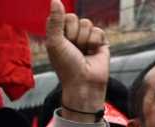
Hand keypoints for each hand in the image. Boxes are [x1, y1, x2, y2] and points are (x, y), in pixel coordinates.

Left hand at [44, 0, 108, 118]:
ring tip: (82, 52)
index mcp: (58, 35)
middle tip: (73, 48)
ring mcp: (85, 38)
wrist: (84, 82)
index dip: (62, 28)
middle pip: (74, 18)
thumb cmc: (66, 66)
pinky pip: (98, 30)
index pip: (61, 17)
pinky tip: (92, 52)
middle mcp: (71, 35)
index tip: (62, 42)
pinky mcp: (99, 42)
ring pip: (86, 23)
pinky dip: (95, 42)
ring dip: (84, 39)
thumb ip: (55, 21)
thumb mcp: (55, 42)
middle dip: (73, 33)